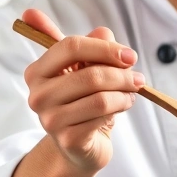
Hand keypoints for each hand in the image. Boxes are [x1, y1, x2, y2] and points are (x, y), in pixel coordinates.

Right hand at [21, 8, 143, 173]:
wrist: (80, 145)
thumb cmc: (83, 101)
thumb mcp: (86, 69)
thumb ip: (92, 45)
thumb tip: (103, 31)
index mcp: (38, 71)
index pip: (71, 46)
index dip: (105, 48)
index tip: (129, 55)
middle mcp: (38, 95)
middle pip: (90, 74)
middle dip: (122, 75)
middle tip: (138, 78)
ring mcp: (50, 119)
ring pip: (100, 98)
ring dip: (124, 93)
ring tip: (131, 93)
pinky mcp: (68, 139)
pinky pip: (103, 117)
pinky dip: (120, 108)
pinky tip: (124, 105)